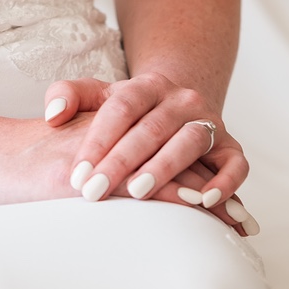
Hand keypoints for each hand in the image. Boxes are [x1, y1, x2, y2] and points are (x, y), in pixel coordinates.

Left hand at [41, 74, 256, 234]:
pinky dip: (226, 182)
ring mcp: (208, 121)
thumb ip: (68, 95)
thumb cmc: (130, 111)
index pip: (121, 107)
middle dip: (120, 161)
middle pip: (151, 127)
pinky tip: (206, 203)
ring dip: (164, 168)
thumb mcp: (98, 96)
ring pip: (190, 141)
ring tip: (137, 192)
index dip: (98, 140)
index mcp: (146, 86)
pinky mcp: (230, 147)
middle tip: (94, 192)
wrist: (177, 105)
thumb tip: (52, 114)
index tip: (77, 174)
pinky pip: (236, 163)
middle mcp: (180, 100)